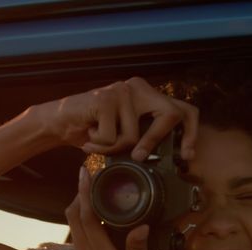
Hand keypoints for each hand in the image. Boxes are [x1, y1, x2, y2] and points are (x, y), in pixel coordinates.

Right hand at [32, 77, 198, 160]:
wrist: (60, 123)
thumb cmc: (94, 132)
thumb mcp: (126, 136)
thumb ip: (147, 138)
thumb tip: (174, 159)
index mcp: (149, 96)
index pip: (183, 109)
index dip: (191, 133)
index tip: (188, 156)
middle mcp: (139, 88)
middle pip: (170, 114)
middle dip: (157, 141)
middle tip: (139, 157)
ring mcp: (123, 90)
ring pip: (134, 136)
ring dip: (113, 150)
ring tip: (97, 144)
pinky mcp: (106, 98)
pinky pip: (112, 136)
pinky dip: (98, 146)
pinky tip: (88, 137)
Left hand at [65, 166, 161, 249]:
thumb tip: (139, 227)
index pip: (88, 220)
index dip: (85, 194)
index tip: (86, 173)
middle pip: (75, 220)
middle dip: (79, 194)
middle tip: (89, 173)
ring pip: (75, 229)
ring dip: (80, 207)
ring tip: (94, 188)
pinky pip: (81, 240)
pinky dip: (85, 222)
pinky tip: (98, 215)